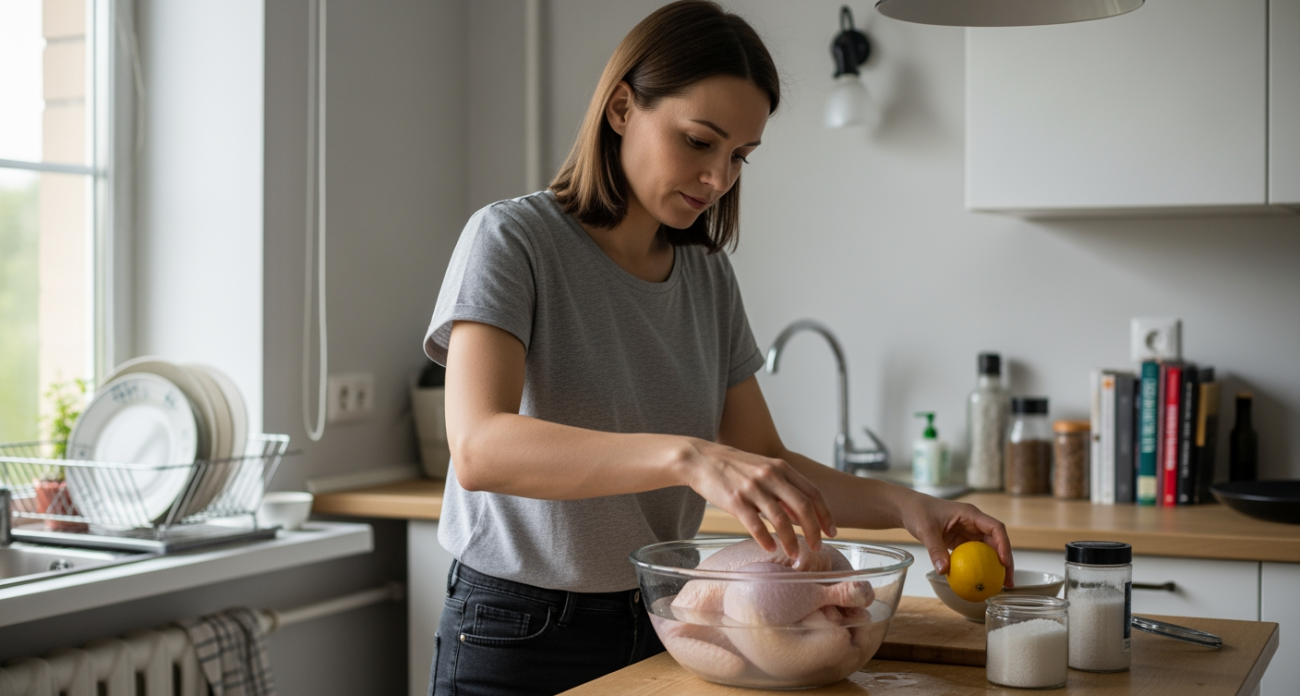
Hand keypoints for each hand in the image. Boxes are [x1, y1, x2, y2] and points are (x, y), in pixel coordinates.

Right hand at [679, 438, 835, 558]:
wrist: (701, 459)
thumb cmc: (735, 467)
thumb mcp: (764, 470)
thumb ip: (784, 489)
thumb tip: (801, 515)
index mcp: (781, 468)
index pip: (813, 493)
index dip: (825, 515)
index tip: (831, 532)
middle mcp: (770, 476)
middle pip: (803, 507)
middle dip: (814, 531)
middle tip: (817, 548)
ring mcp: (753, 488)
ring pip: (781, 520)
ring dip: (791, 541)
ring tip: (794, 555)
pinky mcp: (735, 501)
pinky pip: (755, 525)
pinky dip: (765, 540)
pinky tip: (770, 549)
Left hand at [896, 493, 1014, 586]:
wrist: (908, 509)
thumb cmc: (918, 512)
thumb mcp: (926, 530)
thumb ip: (935, 549)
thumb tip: (943, 571)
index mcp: (970, 514)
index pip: (995, 528)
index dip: (1003, 544)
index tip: (1004, 562)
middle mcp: (974, 522)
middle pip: (997, 541)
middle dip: (1005, 561)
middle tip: (1007, 582)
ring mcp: (969, 531)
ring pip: (990, 549)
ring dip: (996, 566)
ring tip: (1000, 586)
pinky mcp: (963, 541)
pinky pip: (976, 555)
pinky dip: (981, 566)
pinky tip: (982, 581)